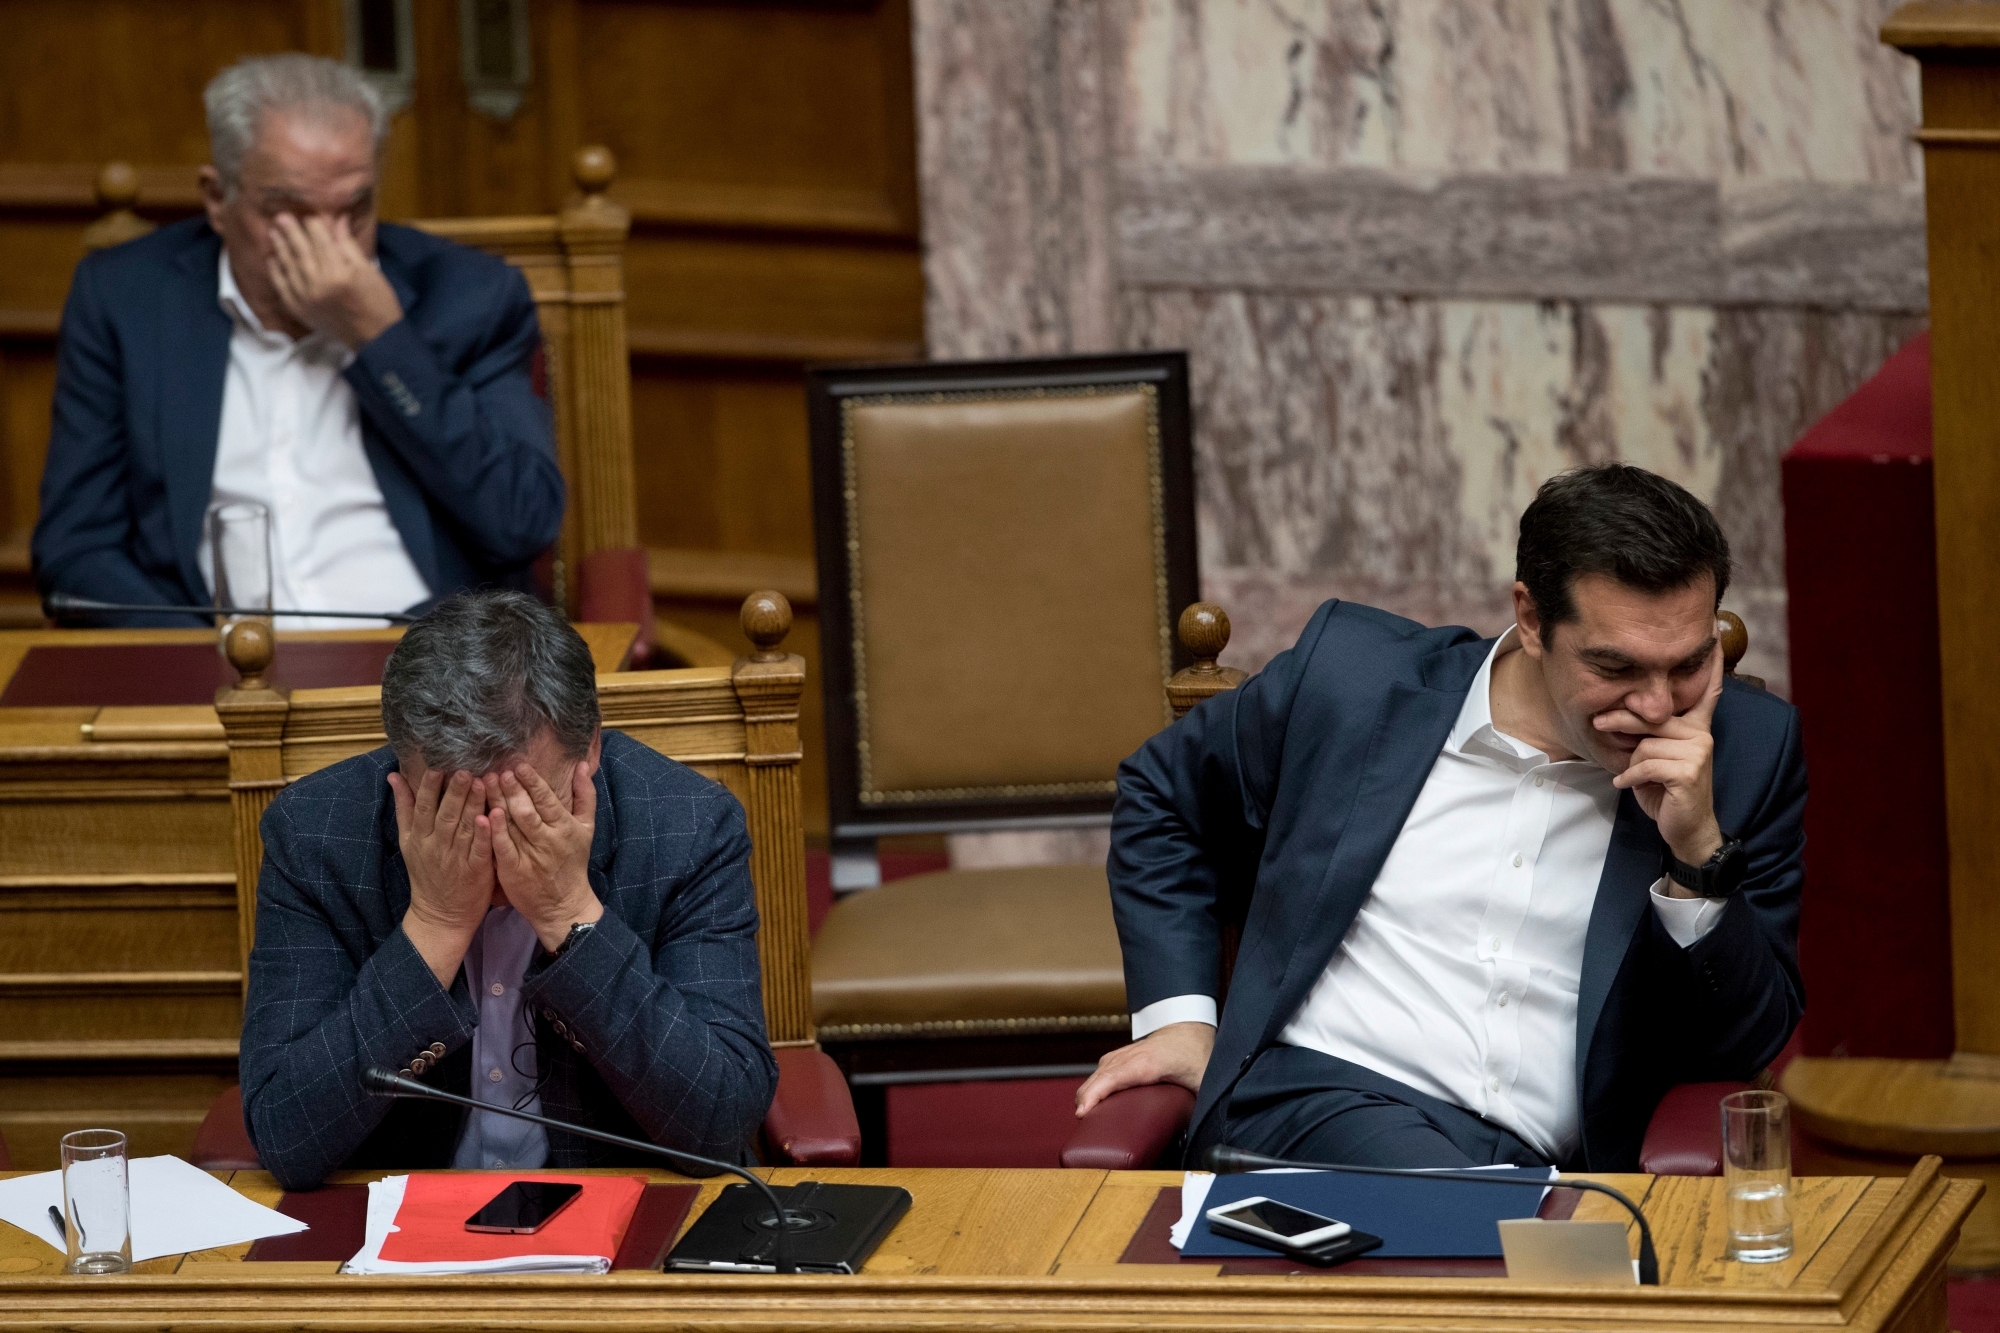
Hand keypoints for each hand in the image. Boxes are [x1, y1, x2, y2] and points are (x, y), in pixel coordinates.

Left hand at [267, 213, 401, 347]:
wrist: (377, 339)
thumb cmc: (379, 303)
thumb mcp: (369, 271)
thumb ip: (349, 245)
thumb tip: (337, 219)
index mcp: (339, 272)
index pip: (321, 241)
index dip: (314, 226)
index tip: (309, 216)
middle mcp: (319, 283)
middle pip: (302, 250)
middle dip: (291, 232)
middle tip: (281, 217)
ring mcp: (306, 298)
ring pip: (289, 266)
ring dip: (280, 248)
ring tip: (273, 233)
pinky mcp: (300, 310)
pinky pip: (282, 287)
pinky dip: (276, 272)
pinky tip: (272, 259)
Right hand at [389, 769, 494, 984]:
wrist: (440, 914)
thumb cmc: (426, 872)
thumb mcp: (408, 842)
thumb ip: (404, 808)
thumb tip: (394, 775)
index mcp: (419, 837)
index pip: (422, 806)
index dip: (429, 786)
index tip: (437, 765)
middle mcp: (435, 846)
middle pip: (445, 814)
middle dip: (454, 791)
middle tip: (464, 769)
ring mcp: (456, 858)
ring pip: (464, 828)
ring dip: (472, 805)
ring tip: (482, 782)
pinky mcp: (476, 871)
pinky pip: (479, 850)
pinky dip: (483, 834)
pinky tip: (489, 817)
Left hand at [484, 761, 601, 951]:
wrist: (563, 904)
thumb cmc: (573, 862)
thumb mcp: (586, 828)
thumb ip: (585, 796)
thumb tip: (581, 765)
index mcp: (565, 827)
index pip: (547, 800)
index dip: (532, 782)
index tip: (518, 765)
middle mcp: (548, 840)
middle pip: (526, 810)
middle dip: (511, 789)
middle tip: (497, 771)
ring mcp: (529, 856)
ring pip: (511, 825)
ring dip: (497, 802)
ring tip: (484, 783)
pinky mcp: (513, 870)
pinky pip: (501, 847)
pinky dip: (493, 831)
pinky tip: (484, 814)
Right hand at [1074, 1022, 1214, 1117]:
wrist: (1190, 1028)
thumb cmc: (1196, 1055)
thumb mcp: (1202, 1082)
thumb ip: (1199, 1106)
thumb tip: (1195, 1133)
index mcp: (1149, 1063)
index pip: (1113, 1077)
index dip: (1095, 1094)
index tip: (1082, 1112)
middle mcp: (1131, 1056)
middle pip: (1100, 1077)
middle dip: (1085, 1099)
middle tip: (1082, 1124)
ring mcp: (1124, 1054)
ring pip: (1098, 1073)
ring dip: (1088, 1092)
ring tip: (1085, 1115)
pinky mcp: (1122, 1056)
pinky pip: (1102, 1070)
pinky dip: (1094, 1084)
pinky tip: (1093, 1098)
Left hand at [1602, 636, 1725, 883]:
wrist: (1685, 829)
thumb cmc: (1665, 791)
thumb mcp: (1653, 758)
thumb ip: (1646, 735)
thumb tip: (1616, 717)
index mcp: (1695, 727)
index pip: (1707, 692)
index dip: (1711, 666)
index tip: (1712, 633)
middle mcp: (1701, 734)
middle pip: (1653, 716)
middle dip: (1621, 721)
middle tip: (1598, 723)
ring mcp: (1698, 752)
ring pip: (1646, 743)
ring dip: (1629, 761)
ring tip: (1630, 774)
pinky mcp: (1688, 772)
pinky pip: (1645, 764)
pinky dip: (1630, 776)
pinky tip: (1628, 784)